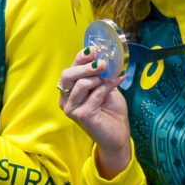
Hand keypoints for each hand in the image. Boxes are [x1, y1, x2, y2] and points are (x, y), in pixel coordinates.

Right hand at [57, 55, 131, 172]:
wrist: (118, 135)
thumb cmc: (110, 111)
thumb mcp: (105, 87)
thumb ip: (100, 74)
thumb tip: (103, 56)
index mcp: (69, 91)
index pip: (69, 70)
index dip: (80, 58)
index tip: (94, 49)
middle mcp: (66, 100)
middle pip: (67, 75)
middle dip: (85, 66)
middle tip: (102, 62)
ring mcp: (71, 109)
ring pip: (81, 84)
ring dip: (98, 78)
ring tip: (110, 77)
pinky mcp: (81, 115)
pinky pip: (94, 94)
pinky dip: (107, 87)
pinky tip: (117, 84)